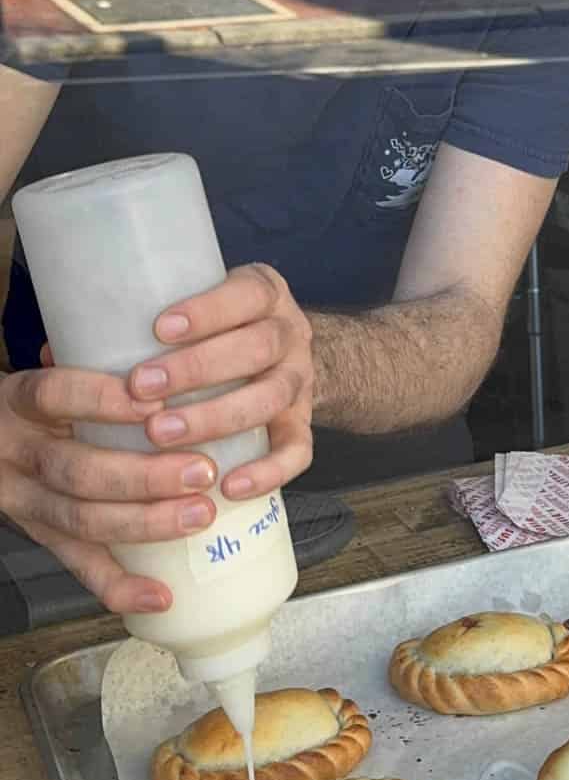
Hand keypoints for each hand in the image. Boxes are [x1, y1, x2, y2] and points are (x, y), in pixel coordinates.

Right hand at [0, 365, 218, 614]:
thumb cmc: (38, 399)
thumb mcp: (52, 372)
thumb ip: (95, 362)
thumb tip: (171, 349)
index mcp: (19, 401)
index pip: (54, 394)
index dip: (104, 401)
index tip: (158, 402)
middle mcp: (16, 454)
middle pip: (76, 470)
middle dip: (144, 476)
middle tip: (202, 471)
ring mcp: (23, 501)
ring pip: (80, 520)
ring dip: (144, 524)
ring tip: (199, 516)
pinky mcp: (38, 535)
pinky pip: (77, 566)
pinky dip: (120, 587)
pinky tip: (161, 596)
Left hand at [127, 262, 313, 503]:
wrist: (280, 359)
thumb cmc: (217, 334)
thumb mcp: (196, 311)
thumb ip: (138, 325)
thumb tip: (55, 352)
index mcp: (264, 296)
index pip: (247, 293)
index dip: (208, 310)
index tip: (158, 328)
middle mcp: (291, 335)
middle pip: (257, 347)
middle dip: (198, 368)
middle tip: (142, 387)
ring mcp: (301, 382)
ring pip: (271, 398)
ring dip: (216, 417)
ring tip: (162, 434)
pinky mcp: (302, 426)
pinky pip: (298, 451)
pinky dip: (268, 471)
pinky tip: (228, 486)